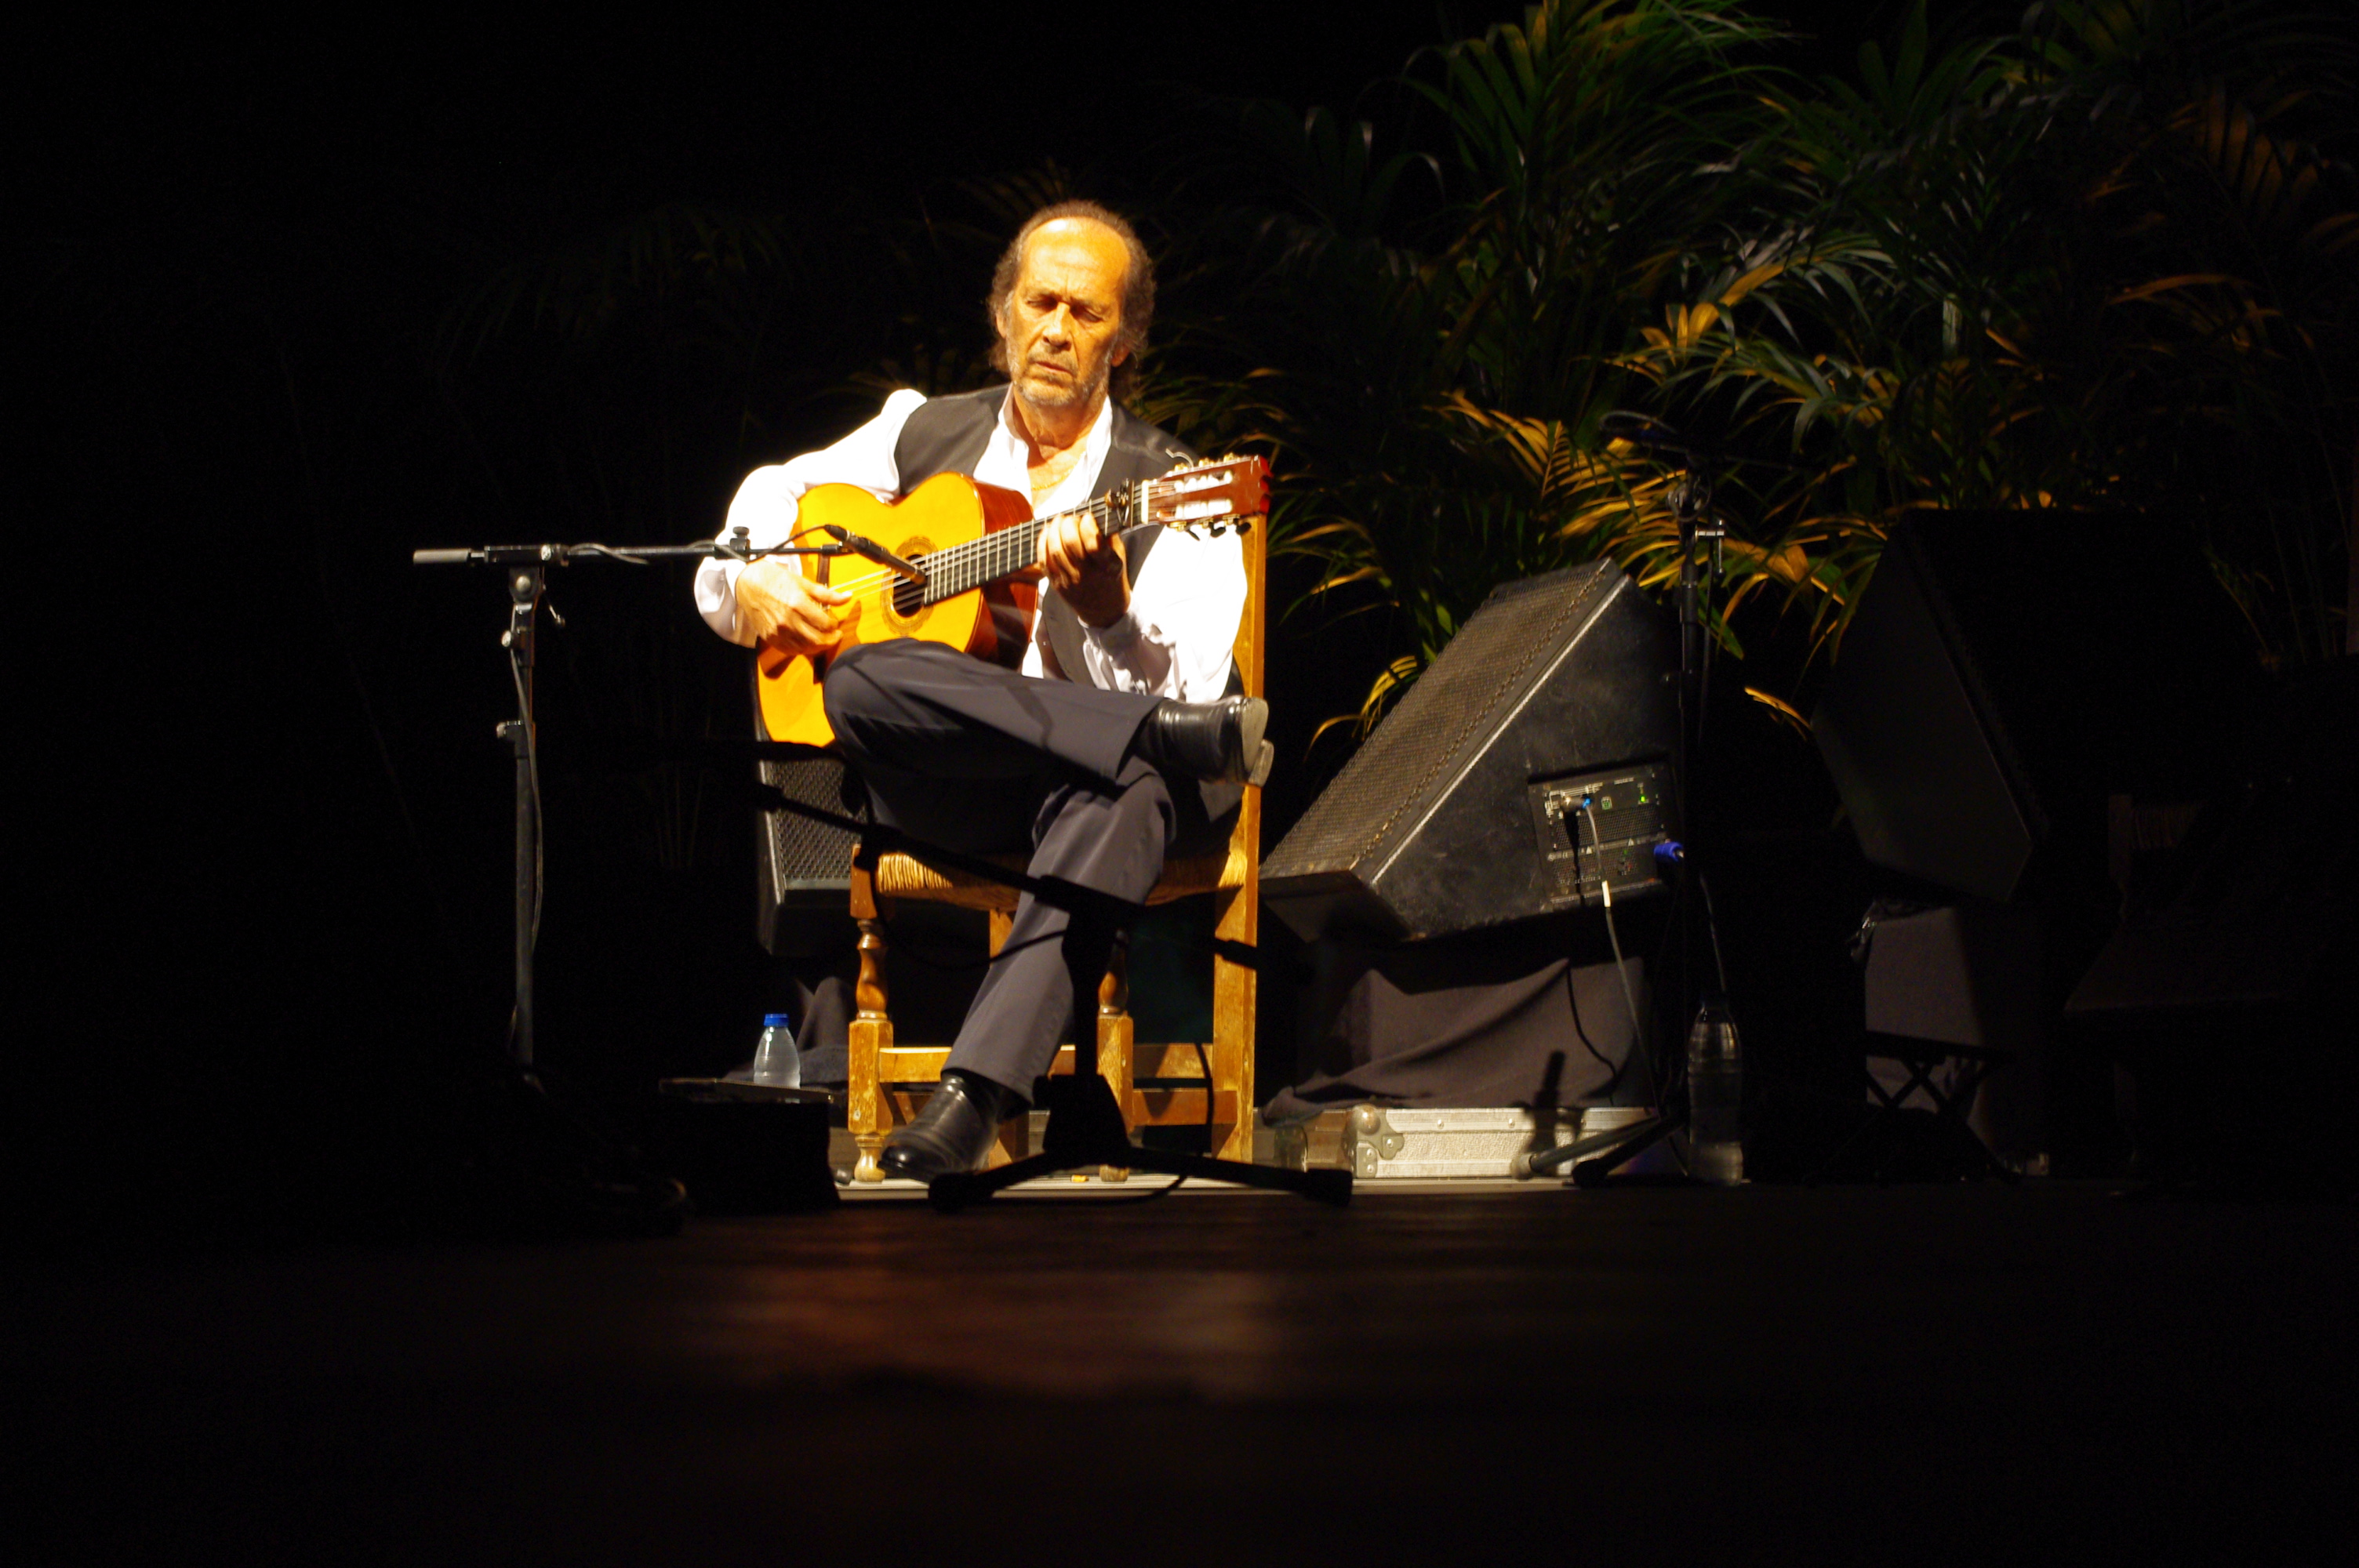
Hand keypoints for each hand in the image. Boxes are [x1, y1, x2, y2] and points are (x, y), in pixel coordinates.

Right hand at [736, 558, 854, 655]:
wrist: (748, 583)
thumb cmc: (775, 579)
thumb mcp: (803, 582)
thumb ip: (827, 594)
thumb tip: (848, 597)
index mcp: (798, 604)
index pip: (825, 624)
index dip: (834, 625)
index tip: (835, 623)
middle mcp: (788, 620)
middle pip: (817, 640)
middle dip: (830, 640)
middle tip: (835, 635)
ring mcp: (778, 631)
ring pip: (805, 648)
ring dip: (817, 646)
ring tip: (823, 639)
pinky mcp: (770, 637)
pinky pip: (790, 651)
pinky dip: (802, 649)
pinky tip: (807, 642)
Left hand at [1039, 508, 1128, 628]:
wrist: (1104, 610)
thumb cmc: (1111, 577)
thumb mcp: (1119, 557)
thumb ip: (1108, 536)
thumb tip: (1092, 514)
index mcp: (1107, 566)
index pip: (1094, 542)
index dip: (1087, 524)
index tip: (1087, 517)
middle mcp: (1088, 575)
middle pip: (1070, 543)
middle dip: (1068, 524)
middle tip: (1070, 518)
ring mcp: (1070, 581)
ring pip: (1055, 550)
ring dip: (1054, 530)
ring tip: (1058, 521)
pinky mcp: (1057, 585)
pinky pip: (1044, 561)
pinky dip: (1043, 543)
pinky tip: (1047, 532)